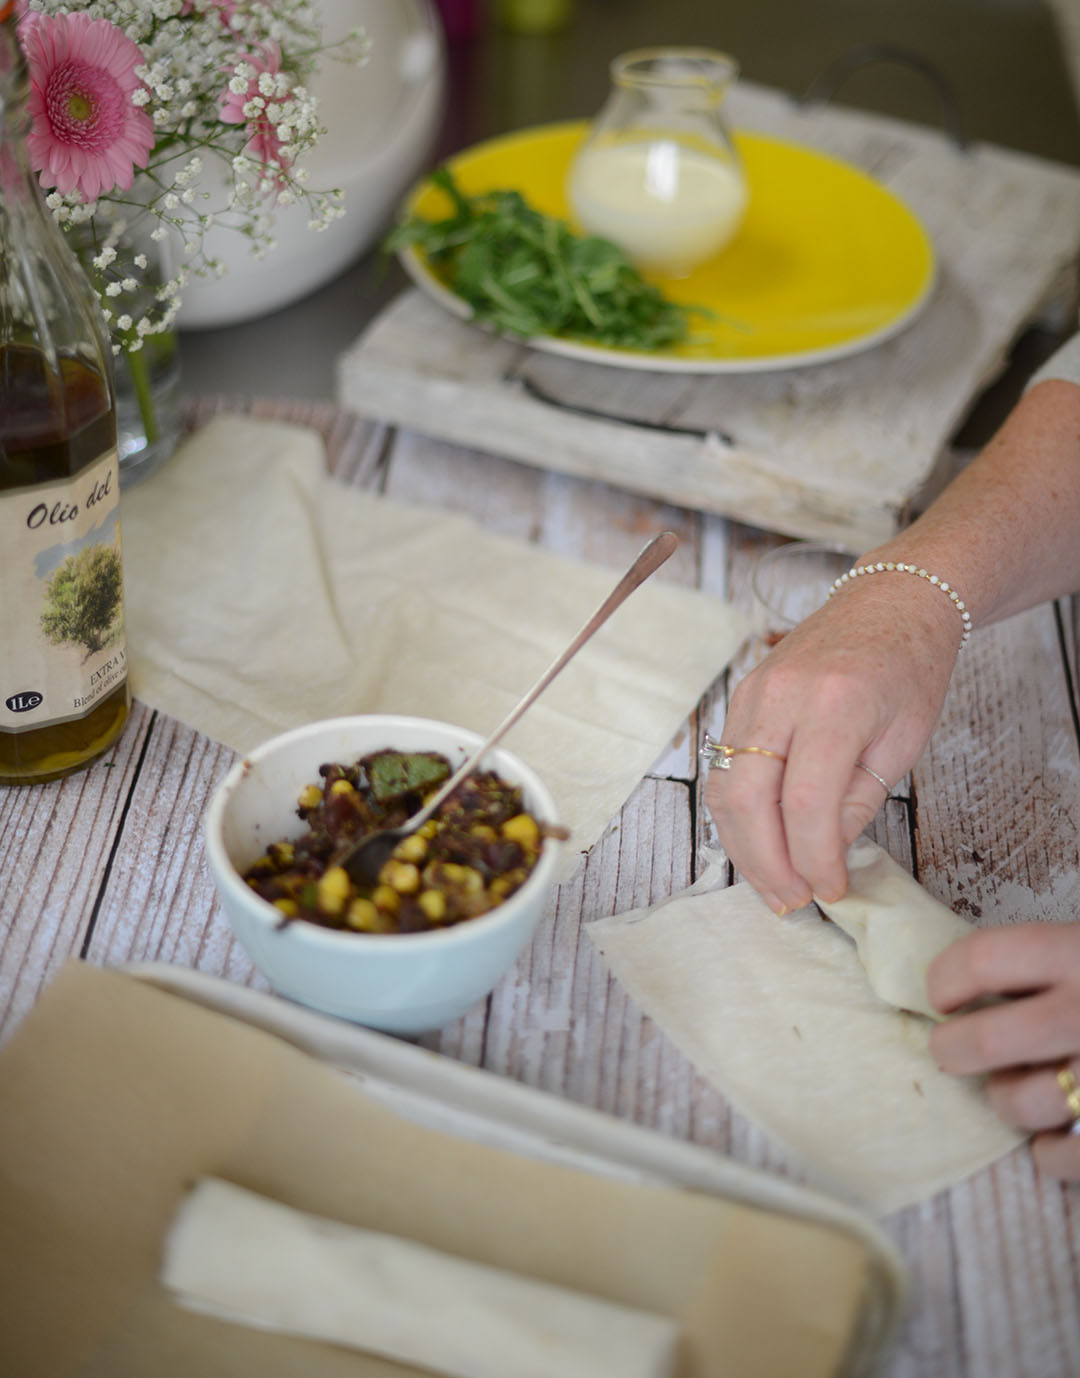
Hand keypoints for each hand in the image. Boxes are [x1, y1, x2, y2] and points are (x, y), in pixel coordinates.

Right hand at [706, 575, 958, 911]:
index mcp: (835, 703)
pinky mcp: (739, 699)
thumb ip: (857, 801)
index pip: (804, 802)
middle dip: (766, 863)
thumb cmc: (908, 668)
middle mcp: (781, 696)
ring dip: (743, 847)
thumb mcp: (903, 742)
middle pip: (747, 799)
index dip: (812, 858)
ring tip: (773, 886)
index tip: (830, 890)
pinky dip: (737, 816)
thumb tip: (821, 856)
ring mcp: (751, 694)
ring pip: (723, 788)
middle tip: (792, 901)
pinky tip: (761, 844)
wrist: (888, 603)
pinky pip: (723, 769)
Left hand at [928, 924, 1079, 1179]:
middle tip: (954, 1050)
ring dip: (1006, 1099)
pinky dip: (1049, 1152)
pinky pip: (1060, 1158)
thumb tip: (966, 986)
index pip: (981, 959)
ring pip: (1019, 1103)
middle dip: (953, 1049)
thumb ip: (1050, 960)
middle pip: (984, 1040)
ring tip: (1019, 1086)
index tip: (943, 995)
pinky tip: (1057, 1134)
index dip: (945, 979)